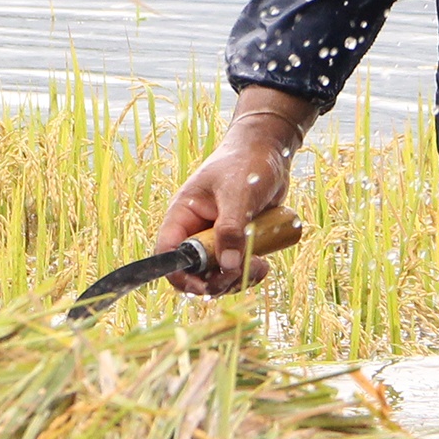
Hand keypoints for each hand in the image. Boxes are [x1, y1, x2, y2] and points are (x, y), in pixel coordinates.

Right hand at [152, 88, 314, 296]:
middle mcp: (196, 231)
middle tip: (240, 274)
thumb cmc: (247, 163)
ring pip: (217, 276)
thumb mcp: (238, 193)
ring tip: (261, 266)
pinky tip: (265, 263)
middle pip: (193, 273)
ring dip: (236, 279)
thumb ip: (232, 228)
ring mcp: (217, 239)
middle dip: (215, 281)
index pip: (167, 254)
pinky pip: (237, 270)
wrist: (270, 152)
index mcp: (183, 216)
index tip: (204, 286)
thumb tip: (229, 266)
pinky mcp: (237, 243)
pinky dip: (249, 273)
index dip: (179, 275)